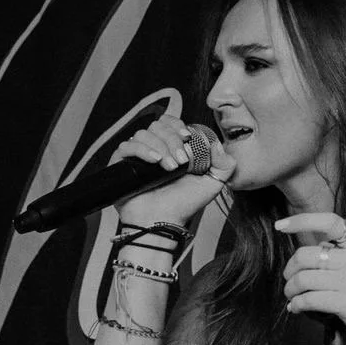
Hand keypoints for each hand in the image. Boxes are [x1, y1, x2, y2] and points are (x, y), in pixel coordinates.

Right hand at [111, 115, 234, 227]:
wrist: (163, 222)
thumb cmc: (184, 205)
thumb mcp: (212, 184)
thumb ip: (225, 164)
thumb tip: (217, 144)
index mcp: (171, 148)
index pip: (169, 122)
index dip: (177, 125)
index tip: (187, 137)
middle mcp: (152, 149)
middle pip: (157, 125)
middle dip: (172, 140)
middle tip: (180, 162)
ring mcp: (136, 156)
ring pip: (143, 133)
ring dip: (160, 147)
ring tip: (168, 168)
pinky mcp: (121, 164)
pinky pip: (127, 145)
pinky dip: (142, 149)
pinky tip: (154, 162)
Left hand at [276, 213, 345, 344]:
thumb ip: (337, 254)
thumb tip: (302, 254)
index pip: (328, 222)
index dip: (301, 221)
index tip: (281, 226)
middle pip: (306, 255)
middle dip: (290, 270)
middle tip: (289, 280)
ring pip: (304, 279)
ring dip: (290, 290)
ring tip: (292, 296)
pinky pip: (309, 299)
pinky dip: (296, 305)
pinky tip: (296, 308)